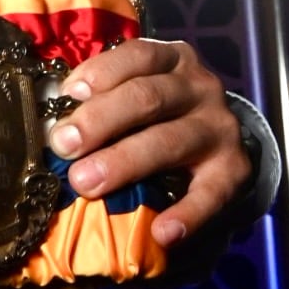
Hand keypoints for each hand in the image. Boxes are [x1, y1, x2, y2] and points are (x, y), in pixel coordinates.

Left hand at [46, 38, 249, 247]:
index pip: (137, 56)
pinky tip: (162, 233)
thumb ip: (104, 96)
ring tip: (86, 183)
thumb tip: (54, 122)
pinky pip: (211, 194)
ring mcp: (219, 128)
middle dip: (100, 121)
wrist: (219, 137)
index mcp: (171, 59)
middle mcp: (199, 87)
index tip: (68, 93)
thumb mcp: (138, 88)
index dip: (101, 72)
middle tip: (64, 145)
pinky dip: (187, 214)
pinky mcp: (235, 169)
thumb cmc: (159, 111)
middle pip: (147, 98)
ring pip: (170, 141)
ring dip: (124, 162)